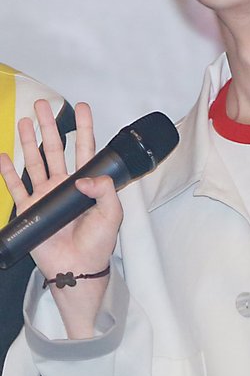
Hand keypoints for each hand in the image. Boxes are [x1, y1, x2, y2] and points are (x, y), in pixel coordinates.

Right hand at [0, 100, 122, 336]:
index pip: (85, 149)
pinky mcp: (30, 210)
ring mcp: (45, 195)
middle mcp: (64, 185)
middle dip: (49, 126)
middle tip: (43, 105)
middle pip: (55, 149)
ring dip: (29, 142)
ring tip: (24, 122)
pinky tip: (4, 156)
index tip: (81, 107)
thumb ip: (105, 190)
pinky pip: (16, 188)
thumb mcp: (112, 214)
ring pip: (35, 162)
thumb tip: (85, 177)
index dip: (83, 127)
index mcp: (86, 183)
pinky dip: (8, 172)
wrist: (77, 270)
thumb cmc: (98, 244)